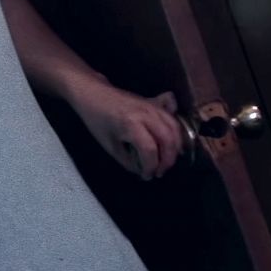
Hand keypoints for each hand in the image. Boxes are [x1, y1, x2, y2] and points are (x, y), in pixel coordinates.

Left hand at [71, 84, 188, 180]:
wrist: (94, 94)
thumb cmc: (97, 120)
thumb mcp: (109, 146)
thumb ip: (128, 161)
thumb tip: (143, 171)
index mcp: (131, 124)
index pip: (150, 149)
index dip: (151, 166)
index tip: (147, 176)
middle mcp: (147, 114)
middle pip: (168, 139)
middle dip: (167, 160)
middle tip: (159, 171)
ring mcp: (153, 106)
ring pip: (174, 128)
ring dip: (175, 147)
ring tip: (166, 160)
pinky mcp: (155, 103)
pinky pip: (172, 115)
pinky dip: (176, 128)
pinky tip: (173, 139)